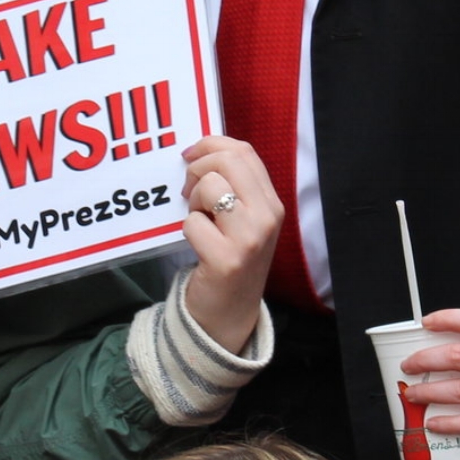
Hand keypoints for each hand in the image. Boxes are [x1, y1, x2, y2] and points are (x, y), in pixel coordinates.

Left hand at [178, 134, 281, 353]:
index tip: (191, 155)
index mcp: (272, 202)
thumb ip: (232, 186)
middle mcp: (268, 216)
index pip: (244, 152)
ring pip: (210, 187)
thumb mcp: (241, 219)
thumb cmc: (229, 259)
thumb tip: (200, 152)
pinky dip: (187, 231)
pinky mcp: (228, 259)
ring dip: (193, 201)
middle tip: (189, 191)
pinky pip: (193, 223)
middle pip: (227, 161)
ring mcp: (250, 238)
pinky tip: (199, 246)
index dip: (212, 144)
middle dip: (197, 169)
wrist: (229, 315)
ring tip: (200, 220)